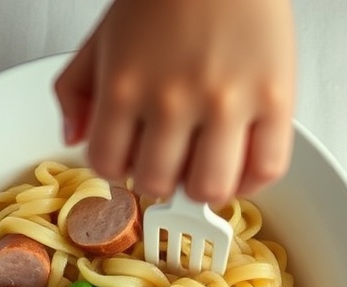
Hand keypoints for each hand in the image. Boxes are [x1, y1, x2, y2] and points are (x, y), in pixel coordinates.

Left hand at [54, 0, 295, 205]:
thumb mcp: (101, 37)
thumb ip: (75, 90)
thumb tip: (72, 138)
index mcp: (123, 85)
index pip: (109, 166)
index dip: (120, 168)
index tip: (133, 158)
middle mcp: (172, 99)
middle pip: (158, 184)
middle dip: (162, 179)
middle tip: (173, 161)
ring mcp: (226, 103)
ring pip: (211, 188)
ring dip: (205, 187)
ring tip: (208, 166)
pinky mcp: (274, 99)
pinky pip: (267, 168)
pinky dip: (253, 179)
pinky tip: (243, 162)